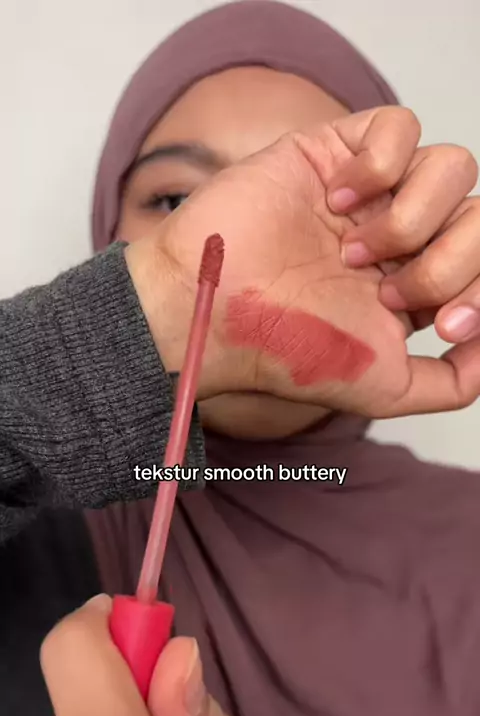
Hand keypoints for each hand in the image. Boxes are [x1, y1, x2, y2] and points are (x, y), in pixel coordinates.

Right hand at [128, 106, 479, 417]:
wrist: (213, 315)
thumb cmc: (285, 350)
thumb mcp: (385, 390)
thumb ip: (452, 382)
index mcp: (414, 283)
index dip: (477, 290)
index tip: (440, 325)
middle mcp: (399, 235)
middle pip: (479, 217)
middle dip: (446, 262)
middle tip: (386, 292)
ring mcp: (370, 192)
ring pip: (451, 168)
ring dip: (412, 218)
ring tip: (354, 251)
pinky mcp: (334, 150)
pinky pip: (400, 126)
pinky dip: (381, 164)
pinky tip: (337, 202)